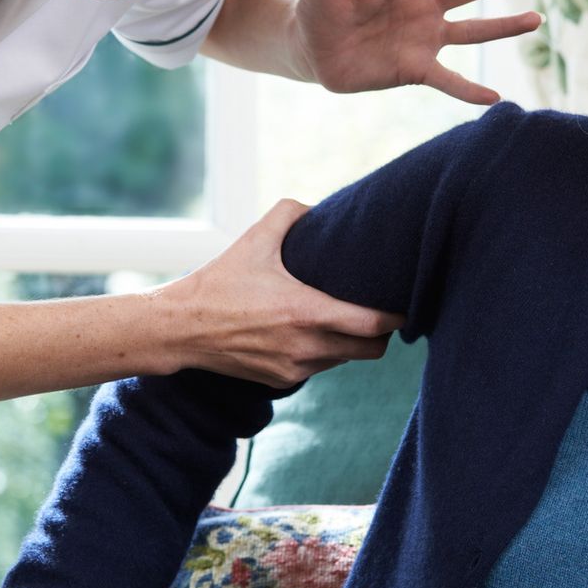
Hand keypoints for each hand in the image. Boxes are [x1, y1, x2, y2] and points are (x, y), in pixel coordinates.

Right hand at [158, 199, 400, 385]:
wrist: (180, 329)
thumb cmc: (218, 283)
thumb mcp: (253, 240)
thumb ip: (289, 214)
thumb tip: (317, 207)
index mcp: (305, 312)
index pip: (373, 325)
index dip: (397, 317)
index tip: (406, 304)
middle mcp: (305, 347)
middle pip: (371, 350)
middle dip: (382, 334)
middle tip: (382, 312)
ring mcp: (294, 368)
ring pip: (345, 360)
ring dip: (351, 343)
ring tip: (347, 319)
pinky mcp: (281, 381)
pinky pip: (319, 368)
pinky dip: (324, 353)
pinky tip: (314, 332)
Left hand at [295, 0, 543, 104]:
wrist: (311, 49)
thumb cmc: (321, 5)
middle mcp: (424, 4)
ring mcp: (425, 37)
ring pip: (474, 30)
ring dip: (504, 26)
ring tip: (536, 20)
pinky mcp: (416, 68)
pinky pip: (449, 80)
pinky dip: (470, 90)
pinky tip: (494, 98)